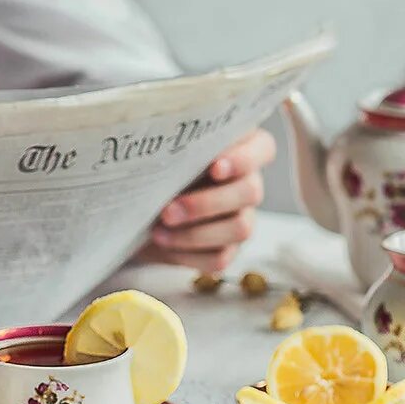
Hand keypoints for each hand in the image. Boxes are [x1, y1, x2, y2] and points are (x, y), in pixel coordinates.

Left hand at [140, 130, 275, 272]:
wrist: (141, 208)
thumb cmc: (158, 171)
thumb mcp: (164, 155)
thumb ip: (174, 146)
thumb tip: (160, 151)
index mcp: (240, 150)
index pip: (262, 149)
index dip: (244, 159)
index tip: (214, 167)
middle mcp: (248, 184)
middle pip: (250, 192)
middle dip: (207, 203)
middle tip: (168, 210)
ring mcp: (242, 218)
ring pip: (239, 228)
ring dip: (195, 233)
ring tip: (159, 231)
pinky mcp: (228, 249)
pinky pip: (220, 256)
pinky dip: (189, 253)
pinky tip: (165, 244)